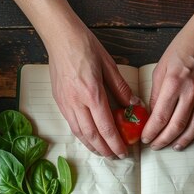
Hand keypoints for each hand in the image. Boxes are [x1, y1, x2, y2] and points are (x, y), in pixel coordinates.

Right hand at [47, 27, 134, 157]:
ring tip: (104, 152)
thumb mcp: (109, 65)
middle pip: (92, 135)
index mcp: (92, 93)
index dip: (116, 143)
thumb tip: (134, 105)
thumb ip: (121, 88)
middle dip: (105, 150)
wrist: (60, 37)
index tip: (125, 151)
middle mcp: (76, 102)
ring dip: (92, 146)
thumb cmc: (85, 46)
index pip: (106, 126)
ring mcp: (65, 103)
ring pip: (79, 133)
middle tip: (116, 156)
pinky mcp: (59, 101)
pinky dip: (82, 136)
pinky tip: (90, 138)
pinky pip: (71, 124)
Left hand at [141, 25, 193, 150]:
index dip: (152, 131)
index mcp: (174, 82)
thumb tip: (153, 115)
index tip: (145, 138)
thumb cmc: (182, 48)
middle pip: (177, 125)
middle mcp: (191, 90)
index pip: (161, 116)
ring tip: (174, 146)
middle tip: (155, 146)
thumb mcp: (160, 68)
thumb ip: (157, 93)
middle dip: (164, 140)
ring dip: (184, 140)